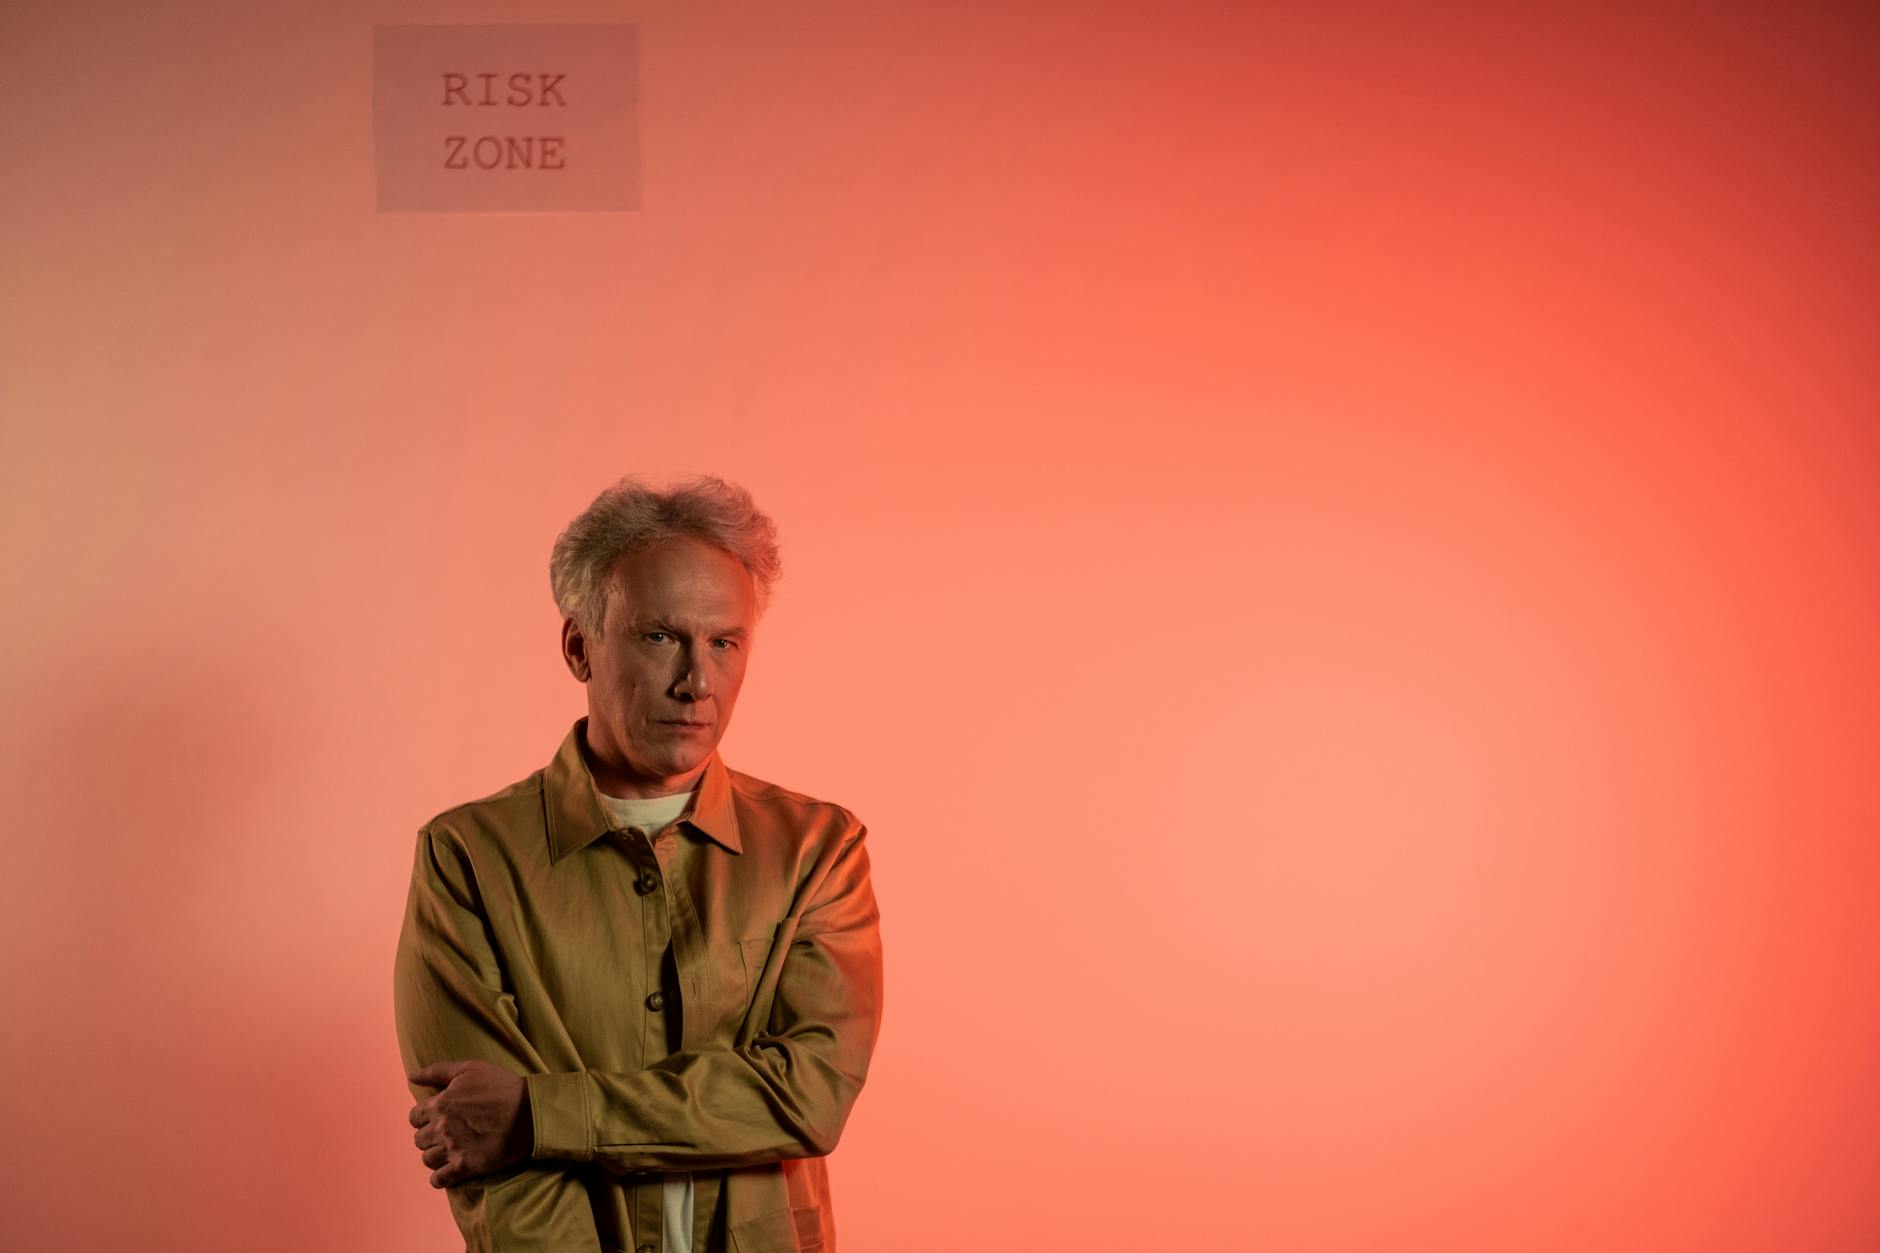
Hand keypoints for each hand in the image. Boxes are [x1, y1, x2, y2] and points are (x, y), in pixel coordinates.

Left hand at [407, 1059, 532, 1188]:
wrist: (530, 1111)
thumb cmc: (501, 1086)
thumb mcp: (470, 1069)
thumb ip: (437, 1071)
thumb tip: (411, 1076)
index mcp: (440, 1104)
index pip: (414, 1117)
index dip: (424, 1117)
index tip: (437, 1118)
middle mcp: (441, 1128)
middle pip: (419, 1139)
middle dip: (429, 1136)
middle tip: (446, 1134)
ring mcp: (452, 1149)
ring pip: (427, 1159)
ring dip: (434, 1156)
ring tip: (449, 1151)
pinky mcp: (466, 1166)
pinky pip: (440, 1179)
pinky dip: (439, 1178)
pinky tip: (447, 1172)